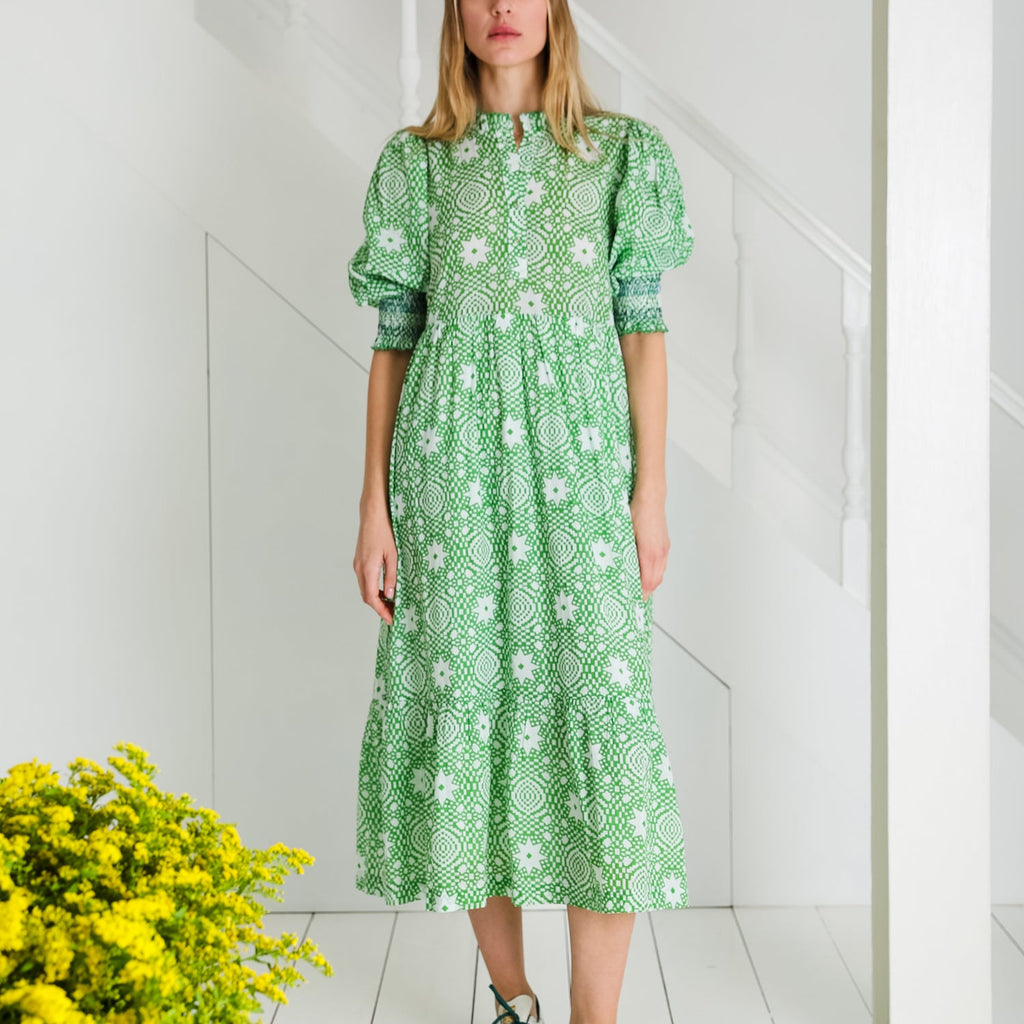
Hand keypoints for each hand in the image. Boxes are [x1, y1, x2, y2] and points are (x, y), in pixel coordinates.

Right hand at [353, 506, 398, 623]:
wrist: (372, 513)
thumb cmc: (384, 531)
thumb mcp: (393, 555)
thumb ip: (391, 576)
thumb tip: (391, 595)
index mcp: (368, 568)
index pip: (372, 598)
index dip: (381, 611)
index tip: (391, 619)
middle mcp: (359, 568)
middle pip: (367, 596)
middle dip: (379, 608)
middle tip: (393, 614)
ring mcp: (357, 564)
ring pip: (365, 589)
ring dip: (376, 598)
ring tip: (392, 603)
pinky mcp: (359, 560)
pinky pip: (365, 580)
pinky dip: (374, 589)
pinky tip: (385, 589)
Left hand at [628, 490, 669, 601]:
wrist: (651, 498)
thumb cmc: (637, 512)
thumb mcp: (625, 534)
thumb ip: (624, 552)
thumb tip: (615, 566)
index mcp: (649, 553)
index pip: (647, 582)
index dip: (640, 594)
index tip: (632, 600)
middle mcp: (660, 553)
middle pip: (655, 581)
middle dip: (645, 591)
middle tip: (633, 597)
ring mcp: (664, 549)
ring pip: (660, 573)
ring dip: (650, 582)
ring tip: (638, 586)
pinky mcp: (665, 544)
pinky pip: (661, 564)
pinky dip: (654, 572)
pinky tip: (645, 571)